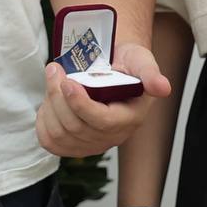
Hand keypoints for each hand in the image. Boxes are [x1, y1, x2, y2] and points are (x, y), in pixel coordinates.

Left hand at [35, 42, 173, 157]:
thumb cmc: (126, 65)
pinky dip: (44, 119)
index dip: (81, 105)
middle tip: (54, 69)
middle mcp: (111, 136)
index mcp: (130, 118)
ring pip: (60, 134)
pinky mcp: (72, 145)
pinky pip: (50, 142)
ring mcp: (91, 144)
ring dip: (49, 103)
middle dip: (58, 96)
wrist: (110, 69)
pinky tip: (49, 100)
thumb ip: (150, 73)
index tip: (67, 82)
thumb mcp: (141, 61)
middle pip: (76, 127)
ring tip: (52, 77)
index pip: (102, 121)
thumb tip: (163, 87)